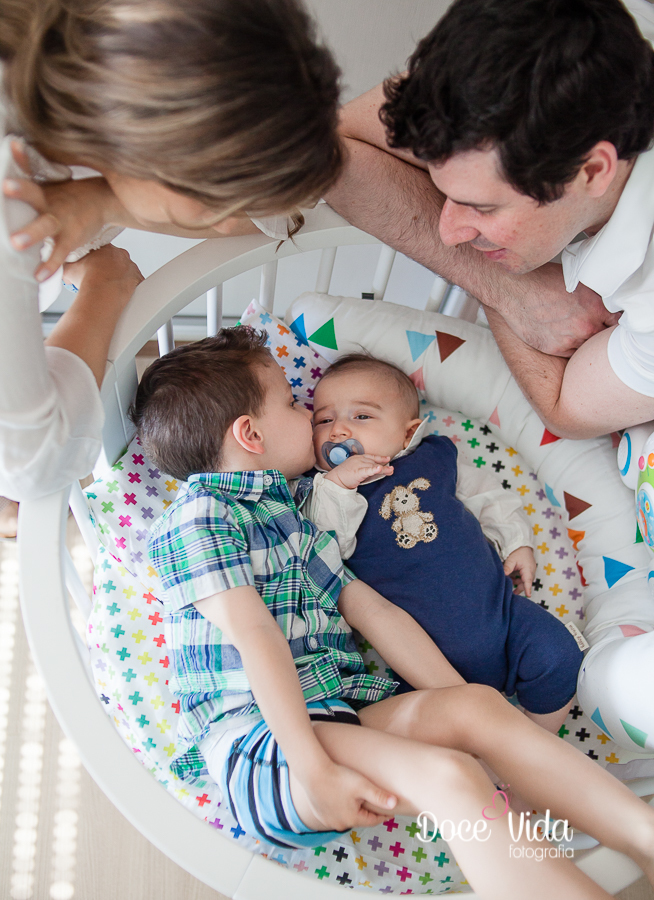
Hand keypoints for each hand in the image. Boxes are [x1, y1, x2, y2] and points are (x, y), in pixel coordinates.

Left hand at [3, 141, 119, 281]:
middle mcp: (48, 200)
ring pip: (45, 225)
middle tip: (5, 187)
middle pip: (33, 193)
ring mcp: (61, 219)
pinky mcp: (71, 237)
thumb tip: (8, 155)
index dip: (20, 156)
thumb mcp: (46, 182)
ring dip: (31, 234)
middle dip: (20, 190)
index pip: (27, 166)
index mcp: (40, 185)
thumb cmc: (66, 195)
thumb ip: (24, 174)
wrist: (102, 201)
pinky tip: (39, 275)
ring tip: (15, 243)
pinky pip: (59, 253)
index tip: (13, 145)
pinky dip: (50, 265)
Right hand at [62, 244, 142, 298]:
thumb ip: (67, 264)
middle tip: (99, 279)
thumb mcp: (69, 268)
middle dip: (108, 268)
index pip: (101, 250)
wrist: (102, 293)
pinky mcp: (138, 279)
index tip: (91, 268)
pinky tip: (121, 293)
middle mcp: (120, 254)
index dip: (95, 260)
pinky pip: (135, 282)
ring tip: (108, 289)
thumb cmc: (87, 280)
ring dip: (119, 278)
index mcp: (104, 247)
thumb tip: (63, 268)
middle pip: (114, 260)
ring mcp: (131, 266)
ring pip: (125, 271)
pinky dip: (129, 287)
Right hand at [294, 759, 396, 831]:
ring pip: (347, 817)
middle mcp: (340, 824)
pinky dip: (341, 809)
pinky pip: (335, 814)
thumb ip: (379, 796)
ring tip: (358, 802)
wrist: (312, 772)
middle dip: (368, 812)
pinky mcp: (319, 814)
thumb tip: (395, 804)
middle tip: (374, 804)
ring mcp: (328, 821)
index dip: (383, 815)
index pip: (373, 820)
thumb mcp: (362, 786)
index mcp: (353, 819)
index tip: (391, 812)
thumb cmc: (339, 778)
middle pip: (360, 819)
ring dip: (353, 811)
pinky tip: (341, 800)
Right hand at [324, 454, 392, 488]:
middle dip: (383, 465)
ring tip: (390, 470)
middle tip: (391, 468)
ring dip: (383, 469)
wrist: (334, 480)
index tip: (387, 459)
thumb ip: (366, 470)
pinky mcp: (357, 472)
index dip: (379, 458)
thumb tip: (377, 471)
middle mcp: (358, 460)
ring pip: (373, 466)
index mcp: (357, 458)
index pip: (370, 457)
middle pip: (373, 462)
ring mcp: (357, 465)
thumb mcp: (356, 470)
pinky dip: (374, 469)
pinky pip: (367, 470)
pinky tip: (379, 469)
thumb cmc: (344, 476)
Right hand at [491, 262, 619, 357]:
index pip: (618, 322)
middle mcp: (586, 325)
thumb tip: (607, 304)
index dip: (613, 321)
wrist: (514, 290)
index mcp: (596, 306)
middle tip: (586, 323)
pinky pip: (572, 353)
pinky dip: (570, 345)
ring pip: (587, 346)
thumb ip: (595, 296)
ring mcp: (571, 339)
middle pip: (603, 336)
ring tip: (569, 326)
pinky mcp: (556, 349)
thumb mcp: (577, 280)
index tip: (608, 321)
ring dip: (582, 339)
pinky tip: (560, 332)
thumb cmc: (542, 281)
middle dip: (597, 330)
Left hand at [503, 546, 536, 597]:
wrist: (521, 544)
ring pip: (523, 581)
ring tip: (508, 585)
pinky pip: (522, 578)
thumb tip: (504, 575)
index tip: (529, 596)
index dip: (528, 589)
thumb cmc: (518, 551)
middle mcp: (530, 572)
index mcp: (528, 569)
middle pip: (525, 583)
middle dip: (519, 589)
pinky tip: (510, 579)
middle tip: (512, 593)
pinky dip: (517, 579)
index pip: (528, 581)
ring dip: (517, 583)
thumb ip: (508, 567)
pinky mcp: (526, 570)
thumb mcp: (511, 560)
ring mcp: (529, 571)